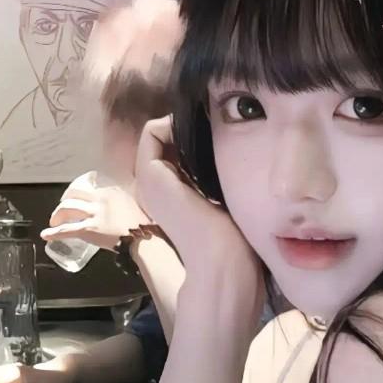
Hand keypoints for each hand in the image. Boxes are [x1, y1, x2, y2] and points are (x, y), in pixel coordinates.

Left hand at [40, 172, 148, 251]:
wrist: (146, 237)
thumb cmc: (147, 222)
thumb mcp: (142, 200)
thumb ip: (135, 195)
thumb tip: (136, 192)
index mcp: (112, 190)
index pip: (90, 182)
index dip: (82, 186)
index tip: (80, 191)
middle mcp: (99, 198)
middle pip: (74, 193)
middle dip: (65, 199)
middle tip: (62, 206)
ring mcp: (93, 213)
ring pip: (67, 208)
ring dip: (57, 214)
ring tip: (54, 221)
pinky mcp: (89, 229)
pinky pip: (67, 229)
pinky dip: (54, 233)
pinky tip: (46, 235)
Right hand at [135, 117, 262, 313]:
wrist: (223, 259)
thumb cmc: (234, 239)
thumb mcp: (225, 201)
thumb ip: (218, 179)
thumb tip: (231, 151)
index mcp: (171, 199)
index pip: (173, 155)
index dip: (192, 139)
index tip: (218, 134)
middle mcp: (155, 189)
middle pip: (164, 144)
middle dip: (188, 130)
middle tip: (215, 127)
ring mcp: (148, 181)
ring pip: (157, 136)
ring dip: (181, 125)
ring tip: (209, 127)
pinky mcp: (149, 173)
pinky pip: (150, 132)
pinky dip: (171, 122)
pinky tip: (198, 129)